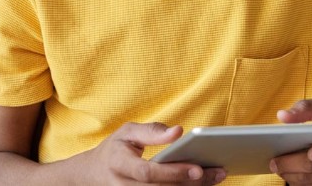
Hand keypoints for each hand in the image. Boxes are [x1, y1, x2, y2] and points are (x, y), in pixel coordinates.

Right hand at [72, 122, 225, 184]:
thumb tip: (179, 131)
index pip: (147, 173)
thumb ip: (152, 131)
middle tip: (218, 172)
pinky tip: (202, 184)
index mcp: (119, 164)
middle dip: (191, 183)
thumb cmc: (115, 149)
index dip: (172, 172)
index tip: (197, 167)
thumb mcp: (127, 132)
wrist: (93, 174)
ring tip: (216, 177)